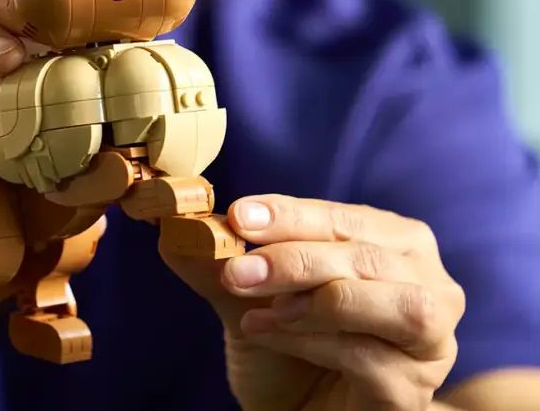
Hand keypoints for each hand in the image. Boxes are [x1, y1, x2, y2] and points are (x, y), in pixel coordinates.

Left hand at [162, 196, 465, 410]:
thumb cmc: (284, 348)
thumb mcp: (249, 295)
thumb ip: (220, 260)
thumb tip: (175, 227)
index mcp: (396, 245)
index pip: (347, 218)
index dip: (293, 214)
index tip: (240, 215)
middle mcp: (431, 287)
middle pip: (371, 258)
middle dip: (297, 258)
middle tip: (237, 270)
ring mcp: (430, 345)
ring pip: (395, 305)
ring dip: (317, 300)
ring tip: (259, 306)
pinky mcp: (412, 394)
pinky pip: (371, 358)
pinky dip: (311, 342)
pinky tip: (265, 333)